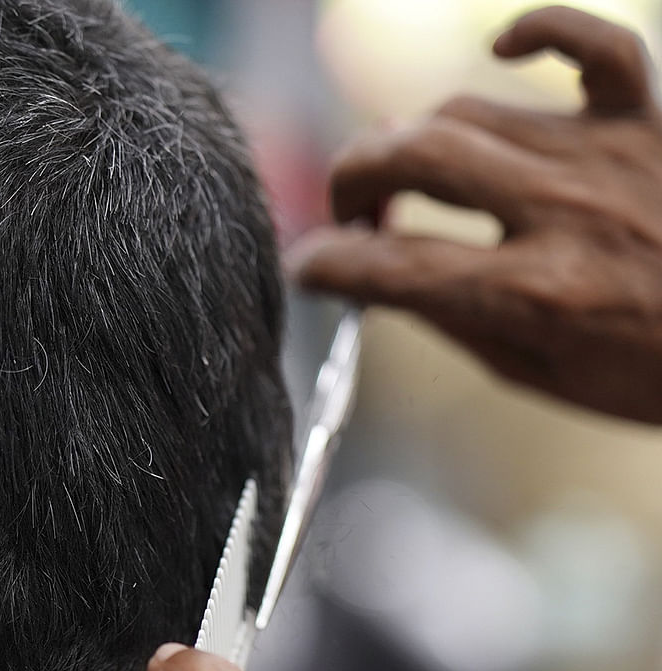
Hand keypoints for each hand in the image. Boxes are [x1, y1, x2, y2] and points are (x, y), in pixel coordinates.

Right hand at [291, 5, 661, 423]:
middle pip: (417, 157)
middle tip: (349, 211)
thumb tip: (380, 279)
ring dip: (412, 142)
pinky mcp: (644, 121)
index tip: (306, 268)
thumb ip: (452, 319)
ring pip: (467, 112)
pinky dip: (536, 33)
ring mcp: (605, 156)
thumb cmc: (650, 371)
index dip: (330, 265)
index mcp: (535, 294)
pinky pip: (590, 44)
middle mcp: (562, 212)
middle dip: (353, 179)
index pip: (393, 266)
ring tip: (406, 177)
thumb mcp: (536, 373)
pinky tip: (499, 58)